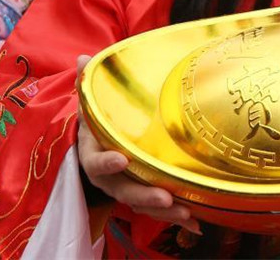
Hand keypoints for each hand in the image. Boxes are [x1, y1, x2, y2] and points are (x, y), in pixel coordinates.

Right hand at [76, 55, 200, 234]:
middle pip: (123, 190)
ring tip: (186, 212)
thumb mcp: (91, 101)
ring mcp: (124, 188)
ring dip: (163, 211)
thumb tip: (83, 59)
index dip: (107, 162)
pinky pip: (156, 209)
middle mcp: (107, 177)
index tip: (122, 159)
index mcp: (92, 153)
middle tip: (165, 197)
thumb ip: (88, 82)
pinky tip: (196, 220)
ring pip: (141, 204)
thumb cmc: (99, 118)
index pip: (95, 162)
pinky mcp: (141, 196)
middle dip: (144, 195)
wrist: (97, 141)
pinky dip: (175, 216)